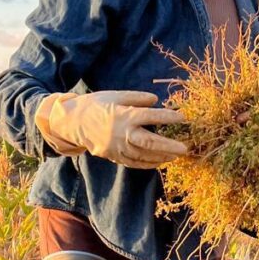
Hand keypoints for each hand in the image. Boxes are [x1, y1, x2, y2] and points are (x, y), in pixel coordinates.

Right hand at [36, 90, 187, 168]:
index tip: (182, 117)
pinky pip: (133, 162)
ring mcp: (117, 147)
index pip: (150, 116)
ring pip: (143, 155)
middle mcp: (121, 133)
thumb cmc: (97, 104)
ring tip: (176, 155)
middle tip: (185, 148)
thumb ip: (137, 98)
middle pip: (149, 142)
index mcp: (123, 115)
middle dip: (168, 146)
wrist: (73, 122)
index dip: (167, 116)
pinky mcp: (113, 156)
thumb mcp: (116, 95)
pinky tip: (159, 162)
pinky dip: (148, 164)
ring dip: (161, 156)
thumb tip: (156, 100)